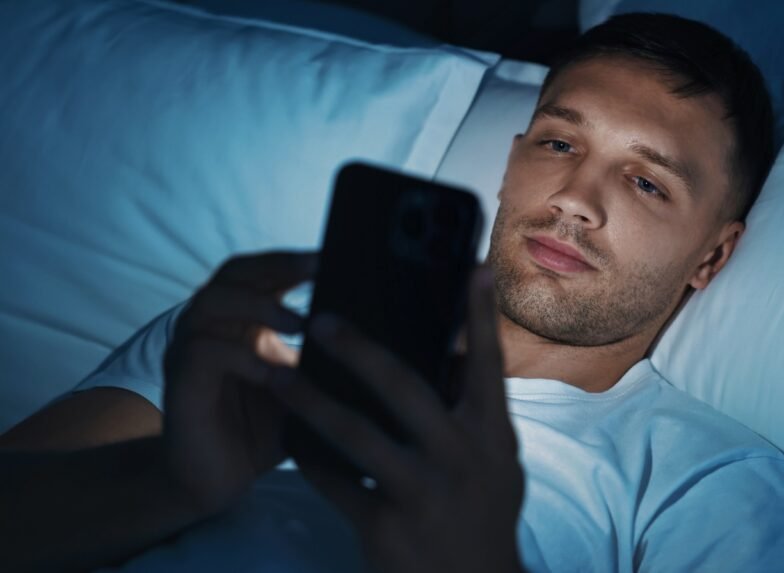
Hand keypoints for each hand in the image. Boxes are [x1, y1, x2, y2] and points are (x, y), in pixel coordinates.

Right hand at [161, 250, 315, 513]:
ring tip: (299, 323)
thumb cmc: (264, 429)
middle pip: (235, 272)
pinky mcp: (180, 382)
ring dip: (259, 306)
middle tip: (318, 270)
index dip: (293, 259)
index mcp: (242, 318)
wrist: (218, 481)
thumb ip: (325, 357)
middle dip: (278, 266)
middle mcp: (212, 324)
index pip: (262, 270)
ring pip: (213, 302)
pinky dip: (240, 357)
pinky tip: (271, 372)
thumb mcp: (304, 386)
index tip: (335, 254)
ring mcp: (190, 350)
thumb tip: (380, 335)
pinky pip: (203, 353)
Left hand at [272, 267, 524, 572]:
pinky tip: (287, 439)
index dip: (481, 313)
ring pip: (354, 433)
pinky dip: (308, 458)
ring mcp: (422, 493)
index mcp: (492, 435)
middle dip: (360, 348)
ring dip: (309, 399)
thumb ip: (477, 414)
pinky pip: (336, 482)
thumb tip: (455, 356)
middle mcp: (460, 457)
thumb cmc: (485, 517)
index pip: (489, 363)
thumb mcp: (498, 464)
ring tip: (275, 374)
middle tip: (322, 317)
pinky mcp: (385, 527)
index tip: (473, 263)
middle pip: (404, 387)